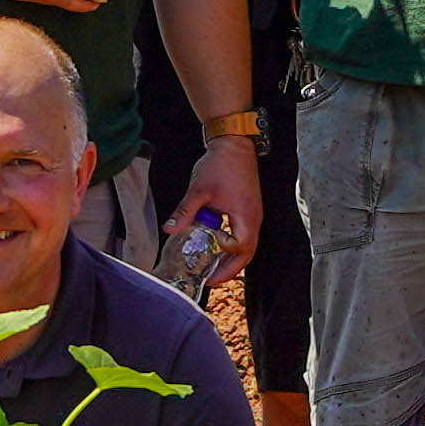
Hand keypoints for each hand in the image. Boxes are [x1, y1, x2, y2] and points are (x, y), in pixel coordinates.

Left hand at [179, 134, 263, 286]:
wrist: (233, 144)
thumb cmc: (221, 164)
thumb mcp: (200, 189)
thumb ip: (185, 211)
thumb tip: (170, 230)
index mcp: (246, 215)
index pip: (240, 245)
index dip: (225, 249)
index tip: (210, 242)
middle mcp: (254, 218)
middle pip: (248, 254)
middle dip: (230, 270)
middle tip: (211, 281)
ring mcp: (253, 215)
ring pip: (247, 246)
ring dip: (231, 259)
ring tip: (213, 271)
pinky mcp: (248, 210)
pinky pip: (244, 235)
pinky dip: (232, 246)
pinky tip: (216, 247)